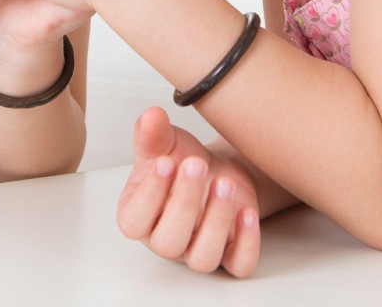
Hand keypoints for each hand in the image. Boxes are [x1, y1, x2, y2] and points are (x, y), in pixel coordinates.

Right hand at [117, 107, 260, 277]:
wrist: (217, 170)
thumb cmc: (183, 162)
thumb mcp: (165, 144)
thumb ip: (153, 133)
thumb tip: (151, 116)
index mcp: (139, 216)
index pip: (134, 221)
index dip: (150, 194)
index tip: (166, 162)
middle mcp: (165, 239)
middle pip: (169, 242)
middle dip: (184, 202)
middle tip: (196, 165)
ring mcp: (197, 250)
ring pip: (203, 257)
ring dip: (216, 221)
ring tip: (224, 183)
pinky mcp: (230, 253)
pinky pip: (238, 265)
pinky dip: (246, 243)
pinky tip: (247, 211)